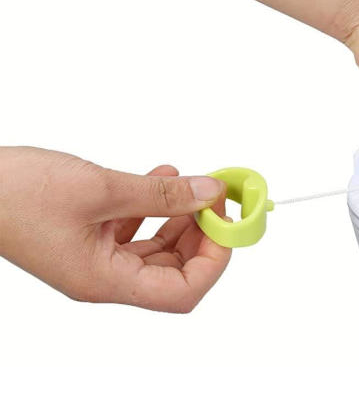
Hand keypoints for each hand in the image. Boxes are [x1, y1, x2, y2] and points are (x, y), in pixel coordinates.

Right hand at [0, 147, 229, 311]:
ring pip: (157, 248)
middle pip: (174, 270)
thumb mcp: (102, 189)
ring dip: (180, 216)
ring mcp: (95, 257)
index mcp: (104, 281)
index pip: (181, 293)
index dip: (213, 260)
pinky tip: (161, 178)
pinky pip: (134, 229)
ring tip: (189, 184)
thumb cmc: (17, 194)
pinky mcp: (88, 236)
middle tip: (212, 197)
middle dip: (201, 234)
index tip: (225, 221)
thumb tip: (209, 193)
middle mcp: (103, 277)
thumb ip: (161, 195)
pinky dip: (154, 206)